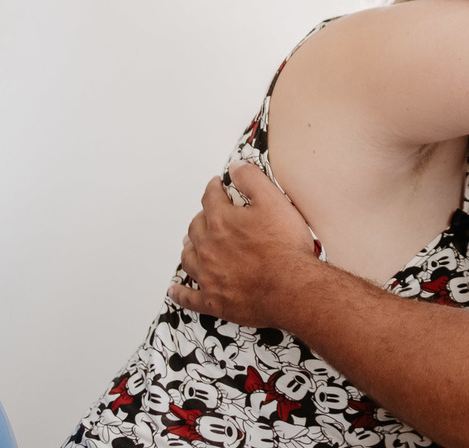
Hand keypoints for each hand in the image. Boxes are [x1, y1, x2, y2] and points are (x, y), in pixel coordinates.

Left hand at [168, 162, 319, 329]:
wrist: (293, 288)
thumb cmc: (286, 248)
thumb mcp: (275, 201)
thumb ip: (252, 180)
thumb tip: (235, 168)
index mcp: (221, 222)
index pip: (210, 198)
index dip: (213, 188)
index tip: (216, 185)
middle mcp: (208, 248)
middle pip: (195, 228)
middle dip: (201, 218)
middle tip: (208, 215)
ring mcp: (209, 276)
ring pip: (188, 258)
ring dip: (189, 248)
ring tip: (191, 244)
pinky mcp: (213, 301)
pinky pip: (188, 297)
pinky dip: (180, 293)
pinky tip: (174, 290)